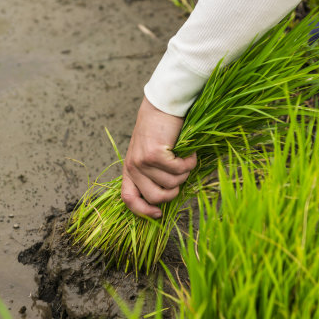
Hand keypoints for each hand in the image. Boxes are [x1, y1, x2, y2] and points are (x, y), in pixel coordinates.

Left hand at [121, 97, 196, 217]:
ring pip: (171, 184)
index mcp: (130, 169)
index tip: (159, 213)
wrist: (163, 104)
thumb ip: (152, 174)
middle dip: (174, 191)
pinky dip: (189, 162)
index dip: (143, 211)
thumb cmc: (160, 129)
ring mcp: (142, 161)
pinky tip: (189, 151)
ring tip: (185, 158)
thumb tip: (166, 198)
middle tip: (181, 175)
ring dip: (185, 173)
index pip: (128, 199)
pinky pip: (179, 170)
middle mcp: (133, 166)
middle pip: (155, 197)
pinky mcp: (154, 154)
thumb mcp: (149, 154)